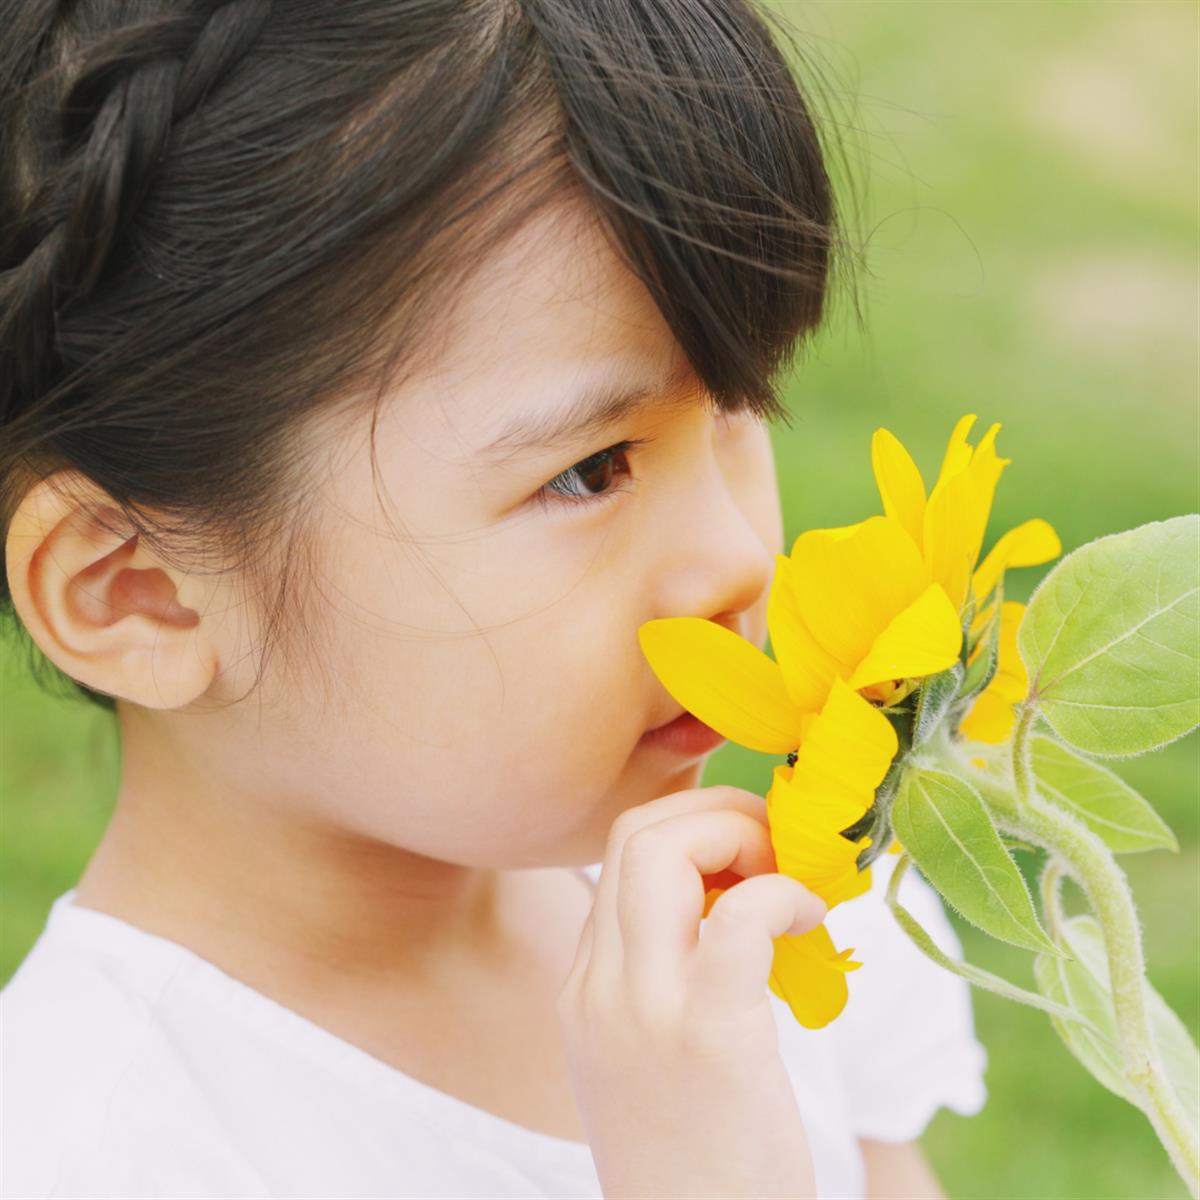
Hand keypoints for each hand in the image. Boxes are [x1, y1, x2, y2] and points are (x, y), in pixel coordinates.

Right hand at [557, 785, 825, 1198]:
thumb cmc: (694, 1160)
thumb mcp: (644, 1057)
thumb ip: (663, 976)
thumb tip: (733, 903)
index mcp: (583, 985)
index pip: (618, 851)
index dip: (692, 825)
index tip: (749, 848)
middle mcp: (598, 987)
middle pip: (637, 834)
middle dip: (717, 814)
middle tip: (775, 849)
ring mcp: (643, 1009)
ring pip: (665, 852)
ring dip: (742, 837)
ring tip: (790, 880)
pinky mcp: (709, 1038)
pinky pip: (738, 920)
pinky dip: (780, 895)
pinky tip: (810, 918)